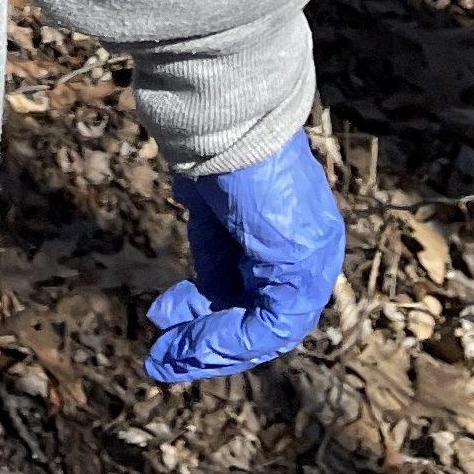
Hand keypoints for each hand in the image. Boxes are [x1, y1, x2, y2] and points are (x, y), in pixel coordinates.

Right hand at [144, 127, 345, 386]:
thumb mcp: (212, 212)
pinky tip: (183, 336)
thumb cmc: (217, 148)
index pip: (260, 292)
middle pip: (263, 319)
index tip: (170, 317)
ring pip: (263, 333)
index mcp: (295, 234)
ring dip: (206, 349)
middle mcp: (313, 253)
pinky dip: (221, 339)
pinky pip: (264, 327)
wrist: (226, 116)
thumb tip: (200, 291)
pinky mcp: (302, 272)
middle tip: (162, 357)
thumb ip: (215, 253)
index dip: (213, 315)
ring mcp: (313, 264)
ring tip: (161, 358)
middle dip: (207, 342)